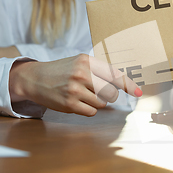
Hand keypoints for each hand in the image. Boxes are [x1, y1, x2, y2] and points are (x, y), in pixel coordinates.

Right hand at [9, 54, 141, 116]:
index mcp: (87, 61)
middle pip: (111, 92)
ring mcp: (75, 90)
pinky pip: (92, 111)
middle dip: (108, 95)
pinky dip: (88, 109)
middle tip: (97, 91)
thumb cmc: (61, 71)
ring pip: (102, 103)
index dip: (128, 84)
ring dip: (96, 101)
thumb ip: (99, 70)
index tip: (138, 92)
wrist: (34, 78)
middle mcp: (82, 74)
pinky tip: (77, 102)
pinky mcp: (70, 104)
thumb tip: (122, 83)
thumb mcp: (79, 63)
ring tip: (82, 94)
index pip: (114, 74)